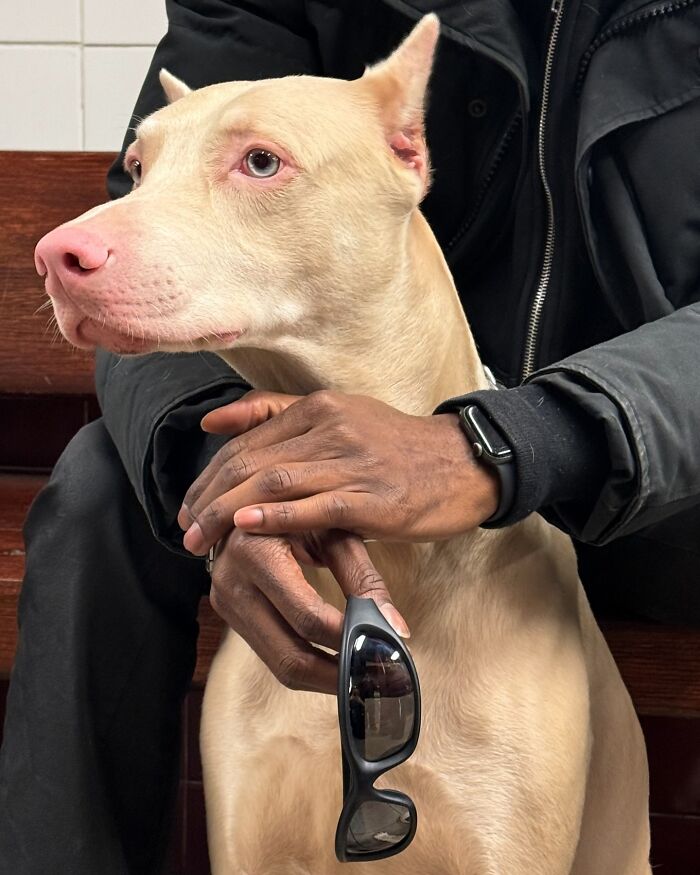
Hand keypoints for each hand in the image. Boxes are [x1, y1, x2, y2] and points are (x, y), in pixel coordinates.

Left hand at [179, 389, 498, 555]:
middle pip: (250, 462)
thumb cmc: (398, 448)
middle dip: (209, 498)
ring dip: (227, 513)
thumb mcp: (340, 416)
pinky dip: (275, 519)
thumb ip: (275, 414)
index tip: (189, 505)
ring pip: (273, 483)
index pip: (245, 442)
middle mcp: (330, 427)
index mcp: (318, 407)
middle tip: (185, 529)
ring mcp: (351, 462)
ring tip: (200, 540)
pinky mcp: (370, 498)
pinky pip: (314, 507)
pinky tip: (245, 530)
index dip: (209, 476)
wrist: (463, 463)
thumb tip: (212, 424)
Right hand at [207, 528, 407, 695]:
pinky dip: (307, 665)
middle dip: (338, 674)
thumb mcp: (333, 531)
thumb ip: (364, 577)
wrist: (254, 501)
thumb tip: (395, 627)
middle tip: (377, 679)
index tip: (384, 652)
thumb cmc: (302, 509)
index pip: (307, 615)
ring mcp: (225, 602)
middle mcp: (231, 581)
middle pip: (290, 654)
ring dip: (324, 678)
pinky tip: (336, 663)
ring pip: (279, 665)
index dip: (347, 639)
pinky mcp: (229, 615)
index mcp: (255, 550)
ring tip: (361, 676)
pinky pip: (271, 655)